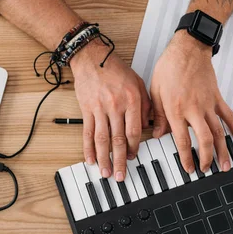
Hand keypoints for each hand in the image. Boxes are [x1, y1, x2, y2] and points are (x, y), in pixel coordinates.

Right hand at [70, 39, 150, 180]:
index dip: (134, 147)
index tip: (134, 157)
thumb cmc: (116, 69)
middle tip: (121, 176)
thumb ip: (146, 105)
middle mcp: (116, 105)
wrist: (92, 57)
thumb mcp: (139, 83)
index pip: (134, 131)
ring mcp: (99, 108)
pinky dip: (88, 148)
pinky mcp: (87, 109)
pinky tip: (90, 159)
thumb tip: (146, 127)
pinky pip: (87, 132)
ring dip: (104, 158)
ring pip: (102, 139)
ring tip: (105, 172)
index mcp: (132, 100)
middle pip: (118, 139)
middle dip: (120, 160)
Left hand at [149, 31, 232, 173]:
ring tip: (225, 164)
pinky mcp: (217, 98)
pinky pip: (228, 116)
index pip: (182, 140)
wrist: (187, 49)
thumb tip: (157, 134)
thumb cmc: (170, 67)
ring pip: (218, 131)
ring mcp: (208, 104)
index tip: (188, 168)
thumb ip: (157, 115)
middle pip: (204, 139)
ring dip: (223, 150)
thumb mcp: (155, 92)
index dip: (186, 157)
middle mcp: (194, 109)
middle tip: (206, 169)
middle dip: (206, 158)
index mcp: (176, 109)